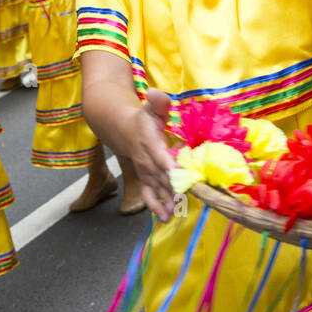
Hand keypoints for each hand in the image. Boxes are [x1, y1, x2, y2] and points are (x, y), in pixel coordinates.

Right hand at [129, 88, 176, 220]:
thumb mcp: (151, 107)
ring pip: (156, 189)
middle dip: (173, 189)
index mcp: (149, 142)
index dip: (168, 166)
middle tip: (188, 199)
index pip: (159, 156)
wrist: (123, 131)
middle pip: (161, 177)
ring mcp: (145, 172)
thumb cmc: (144, 119)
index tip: (178, 175)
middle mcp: (146, 161)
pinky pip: (149, 196)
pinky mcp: (146, 180)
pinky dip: (156, 207)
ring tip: (175, 213)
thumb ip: (158, 102)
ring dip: (166, 201)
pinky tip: (165, 218)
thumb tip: (157, 94)